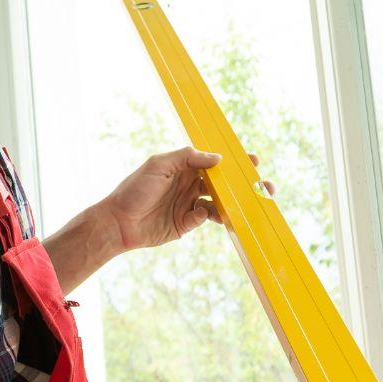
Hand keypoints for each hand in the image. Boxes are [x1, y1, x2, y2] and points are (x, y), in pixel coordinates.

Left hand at [98, 147, 273, 252]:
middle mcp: (189, 185)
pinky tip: (202, 213)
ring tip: (251, 203)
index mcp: (184, 168)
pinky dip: (209, 216)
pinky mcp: (185, 224)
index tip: (253, 161)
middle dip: (243, 184)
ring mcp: (188, 205)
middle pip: (223, 183)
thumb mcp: (158, 164)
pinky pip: (204, 218)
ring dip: (235, 203)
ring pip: (219, 202)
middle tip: (264, 185)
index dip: (234, 162)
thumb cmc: (134, 189)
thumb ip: (187, 157)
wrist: (118, 222)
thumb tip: (217, 158)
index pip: (214, 163)